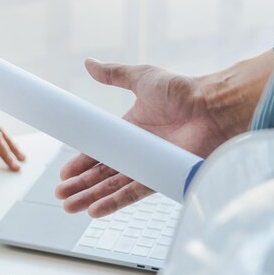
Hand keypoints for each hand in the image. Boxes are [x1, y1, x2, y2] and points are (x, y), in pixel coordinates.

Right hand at [55, 58, 244, 217]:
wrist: (213, 107)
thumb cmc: (182, 90)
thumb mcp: (141, 78)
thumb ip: (113, 74)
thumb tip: (88, 62)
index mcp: (130, 130)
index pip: (99, 151)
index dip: (81, 162)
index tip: (64, 172)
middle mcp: (137, 150)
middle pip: (102, 173)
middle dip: (80, 185)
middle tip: (60, 195)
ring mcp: (148, 165)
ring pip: (113, 187)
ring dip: (90, 197)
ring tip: (69, 207)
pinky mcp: (160, 177)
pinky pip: (133, 194)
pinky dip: (113, 203)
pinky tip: (95, 211)